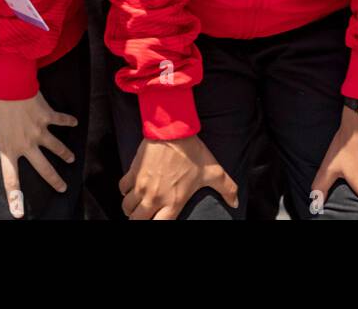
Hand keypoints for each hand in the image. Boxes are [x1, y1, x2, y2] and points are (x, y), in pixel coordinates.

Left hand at [0, 89, 77, 217]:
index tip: (19, 212)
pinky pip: (60, 120)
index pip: (11, 178)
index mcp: (8, 147)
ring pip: (56, 146)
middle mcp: (27, 143)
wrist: (8, 80)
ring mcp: (39, 130)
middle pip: (44, 167)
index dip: (14, 197)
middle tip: (62, 188)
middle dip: (54, 179)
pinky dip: (68, 121)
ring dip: (64, 153)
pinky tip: (75, 122)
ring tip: (71, 159)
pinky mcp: (46, 115)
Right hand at [120, 135, 237, 219]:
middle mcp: (154, 198)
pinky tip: (131, 189)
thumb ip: (227, 189)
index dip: (155, 226)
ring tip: (136, 206)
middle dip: (139, 221)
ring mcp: (142, 185)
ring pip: (127, 207)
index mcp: (173, 203)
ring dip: (130, 208)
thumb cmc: (193, 152)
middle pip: (137, 221)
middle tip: (145, 216)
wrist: (172, 130)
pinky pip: (122, 188)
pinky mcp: (133, 172)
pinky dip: (125, 191)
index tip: (157, 221)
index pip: (158, 226)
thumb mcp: (213, 172)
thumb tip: (235, 203)